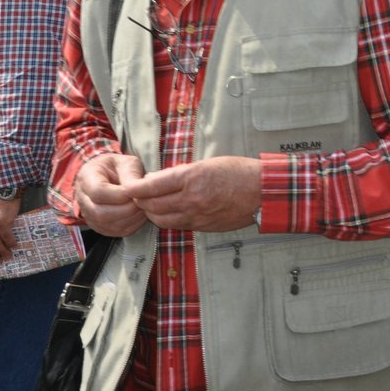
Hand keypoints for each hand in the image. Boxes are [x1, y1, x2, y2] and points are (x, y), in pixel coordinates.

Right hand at [75, 153, 150, 237]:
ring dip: (131, 218)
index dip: (119, 195)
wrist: (109, 177)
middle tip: (143, 201)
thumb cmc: (117, 168)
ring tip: (144, 206)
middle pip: (101, 213)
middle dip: (127, 209)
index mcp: (87, 178)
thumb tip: (138, 190)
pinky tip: (140, 214)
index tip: (135, 191)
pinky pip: (116, 231)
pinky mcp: (100, 227)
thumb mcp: (126, 163)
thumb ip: (131, 174)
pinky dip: (132, 225)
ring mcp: (90, 216)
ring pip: (108, 224)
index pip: (98, 192)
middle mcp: (83, 200)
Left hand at [121, 156, 260, 232]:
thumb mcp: (207, 163)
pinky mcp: (203, 227)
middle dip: (141, 201)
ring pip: (162, 219)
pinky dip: (167, 220)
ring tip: (149, 206)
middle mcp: (192, 199)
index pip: (153, 186)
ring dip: (152, 213)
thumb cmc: (238, 171)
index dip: (136, 188)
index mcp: (192, 178)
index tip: (128, 187)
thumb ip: (181, 173)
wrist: (262, 192)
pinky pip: (177, 226)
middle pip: (153, 205)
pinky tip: (167, 214)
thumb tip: (158, 180)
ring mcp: (197, 216)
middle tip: (136, 196)